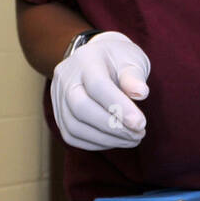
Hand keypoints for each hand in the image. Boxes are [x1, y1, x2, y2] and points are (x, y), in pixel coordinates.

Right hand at [50, 31, 149, 150]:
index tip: (140, 123)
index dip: (118, 107)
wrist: (98, 57)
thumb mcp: (132, 59)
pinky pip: (71, 135)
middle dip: (112, 127)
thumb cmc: (119, 59)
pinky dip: (95, 143)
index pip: (97, 85)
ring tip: (132, 139)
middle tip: (138, 134)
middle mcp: (66, 78)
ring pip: (74, 126)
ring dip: (106, 139)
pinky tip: (116, 141)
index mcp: (86, 59)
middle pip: (80, 108)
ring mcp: (58, 97)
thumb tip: (141, 93)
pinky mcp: (58, 114)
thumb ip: (134, 76)